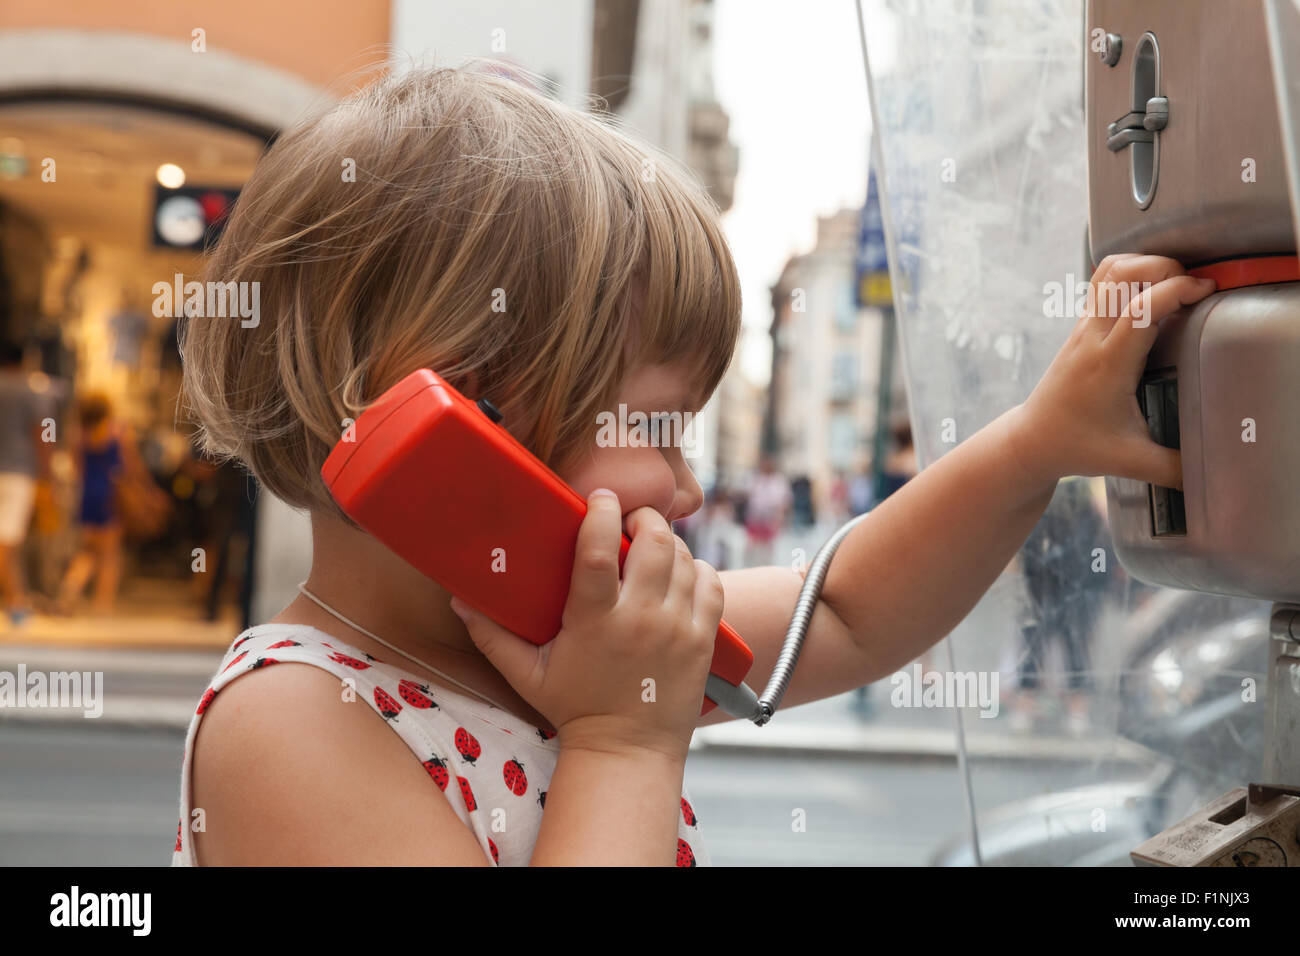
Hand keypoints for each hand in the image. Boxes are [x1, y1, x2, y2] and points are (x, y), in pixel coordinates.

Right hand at [449, 490, 722, 760]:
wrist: (628, 751)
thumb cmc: (575, 708)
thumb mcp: (527, 674)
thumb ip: (492, 635)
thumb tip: (458, 600)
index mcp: (595, 621)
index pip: (600, 551)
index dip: (602, 514)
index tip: (599, 498)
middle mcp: (641, 620)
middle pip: (655, 543)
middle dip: (644, 519)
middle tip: (629, 522)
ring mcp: (677, 629)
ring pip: (685, 558)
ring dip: (669, 544)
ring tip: (651, 550)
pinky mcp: (703, 640)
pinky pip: (711, 584)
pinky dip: (698, 570)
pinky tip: (680, 574)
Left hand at [1007, 254, 1215, 489]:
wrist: (1031, 441)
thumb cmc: (1076, 447)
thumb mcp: (1130, 462)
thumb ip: (1173, 468)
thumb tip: (1211, 474)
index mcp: (1107, 363)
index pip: (1141, 308)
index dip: (1177, 290)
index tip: (1207, 291)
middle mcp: (1092, 337)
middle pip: (1121, 273)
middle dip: (1163, 266)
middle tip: (1191, 285)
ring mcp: (1083, 328)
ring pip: (1108, 270)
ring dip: (1145, 264)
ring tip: (1173, 283)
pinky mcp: (1082, 327)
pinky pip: (1103, 282)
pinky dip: (1132, 273)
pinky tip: (1154, 293)